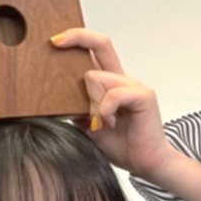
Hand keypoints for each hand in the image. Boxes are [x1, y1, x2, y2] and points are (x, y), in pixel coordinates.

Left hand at [49, 29, 171, 176]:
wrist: (146, 164)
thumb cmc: (123, 146)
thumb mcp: (88, 125)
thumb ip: (77, 108)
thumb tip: (55, 97)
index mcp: (111, 84)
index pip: (95, 51)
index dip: (76, 39)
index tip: (54, 42)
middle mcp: (123, 80)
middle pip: (101, 43)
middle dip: (77, 36)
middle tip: (56, 42)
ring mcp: (134, 86)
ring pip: (97, 76)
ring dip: (91, 102)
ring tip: (100, 123)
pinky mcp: (143, 96)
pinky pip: (113, 94)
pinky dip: (104, 110)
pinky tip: (109, 124)